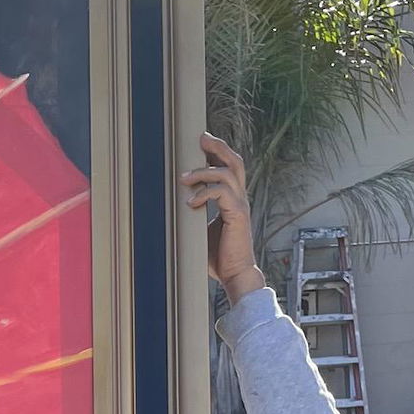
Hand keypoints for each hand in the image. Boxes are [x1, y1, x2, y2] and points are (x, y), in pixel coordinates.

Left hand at [181, 134, 264, 301]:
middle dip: (218, 147)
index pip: (228, 168)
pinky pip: (222, 193)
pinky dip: (204, 193)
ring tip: (184, 179)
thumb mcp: (201, 232)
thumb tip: (173, 211)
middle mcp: (239, 198)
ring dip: (203, 172)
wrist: (235, 275)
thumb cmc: (219, 258)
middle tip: (201, 138)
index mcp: (232, 200)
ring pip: (227, 173)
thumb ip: (194, 217)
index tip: (201, 145)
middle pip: (235, 161)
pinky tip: (191, 203)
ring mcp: (240, 205)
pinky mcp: (237, 215)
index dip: (216, 154)